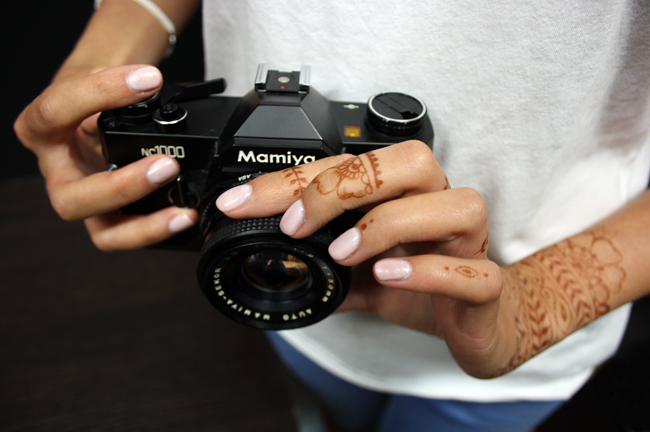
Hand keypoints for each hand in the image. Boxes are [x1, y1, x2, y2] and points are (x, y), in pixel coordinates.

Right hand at [14, 65, 197, 250]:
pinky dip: (154, 231)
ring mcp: (82, 200)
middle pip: (71, 198)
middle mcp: (57, 173)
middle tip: (167, 165)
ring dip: (144, 223)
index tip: (148, 80)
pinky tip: (183, 217)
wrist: (92, 110)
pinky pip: (124, 236)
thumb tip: (146, 87)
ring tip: (183, 209)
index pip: (57, 112)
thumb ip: (112, 88)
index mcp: (43, 131)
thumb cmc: (91, 98)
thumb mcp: (95, 79)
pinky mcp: (104, 218)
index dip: (102, 93)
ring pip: (101, 230)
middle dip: (122, 186)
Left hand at [216, 141, 511, 377]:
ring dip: (386, 224)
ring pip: (452, 205)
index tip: (242, 203)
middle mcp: (439, 205)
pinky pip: (472, 270)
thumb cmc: (423, 287)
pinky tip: (387, 275)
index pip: (348, 166)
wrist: (476, 325)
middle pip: (409, 162)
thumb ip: (320, 266)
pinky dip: (428, 271)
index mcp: (405, 193)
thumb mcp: (358, 274)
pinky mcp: (487, 285)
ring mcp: (468, 243)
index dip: (293, 181)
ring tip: (341, 252)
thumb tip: (271, 262)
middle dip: (344, 185)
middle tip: (296, 224)